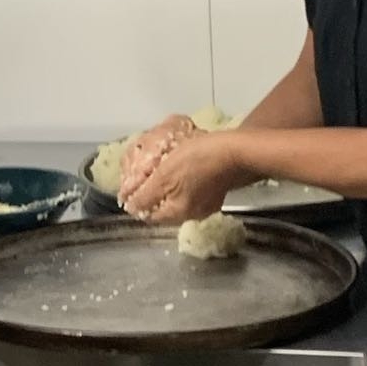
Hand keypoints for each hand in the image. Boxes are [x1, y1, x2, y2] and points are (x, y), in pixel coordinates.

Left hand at [121, 116, 236, 224]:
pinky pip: (191, 190)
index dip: (138, 201)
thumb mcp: (164, 176)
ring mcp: (206, 204)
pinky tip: (183, 167)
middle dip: (153, 192)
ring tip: (163, 168)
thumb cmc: (197, 160)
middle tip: (147, 173)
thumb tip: (131, 209)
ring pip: (177, 199)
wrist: (234, 150)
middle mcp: (193, 214)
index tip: (133, 185)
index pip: (149, 215)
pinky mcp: (215, 192)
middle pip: (164, 208)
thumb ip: (146, 196)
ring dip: (168, 186)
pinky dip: (182, 181)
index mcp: (178, 212)